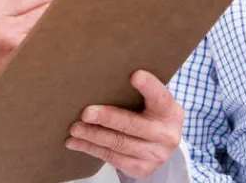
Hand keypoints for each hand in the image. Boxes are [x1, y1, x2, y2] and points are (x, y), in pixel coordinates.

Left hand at [65, 70, 184, 178]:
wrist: (162, 145)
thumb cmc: (151, 115)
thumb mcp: (153, 103)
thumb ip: (139, 92)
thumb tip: (103, 76)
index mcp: (170, 111)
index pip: (160, 97)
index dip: (149, 86)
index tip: (135, 76)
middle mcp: (166, 135)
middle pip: (132, 125)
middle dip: (107, 118)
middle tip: (86, 113)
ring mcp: (154, 154)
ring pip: (118, 143)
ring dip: (92, 135)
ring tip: (75, 128)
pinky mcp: (141, 168)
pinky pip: (112, 157)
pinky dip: (91, 148)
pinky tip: (76, 142)